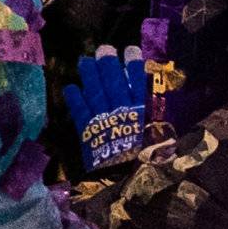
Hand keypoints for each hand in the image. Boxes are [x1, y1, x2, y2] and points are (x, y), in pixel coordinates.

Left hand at [65, 46, 148, 173]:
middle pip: (113, 80)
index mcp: (140, 111)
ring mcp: (103, 118)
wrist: (127, 180)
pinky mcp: (88, 130)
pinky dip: (75, 98)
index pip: (137, 81)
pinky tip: (71, 87)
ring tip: (85, 61)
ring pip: (95, 90)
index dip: (133, 64)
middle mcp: (121, 110)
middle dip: (108, 62)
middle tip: (104, 49)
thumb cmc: (147, 157)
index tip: (130, 49)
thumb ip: (153, 115)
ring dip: (90, 74)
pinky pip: (80, 110)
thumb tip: (150, 96)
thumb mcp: (156, 133)